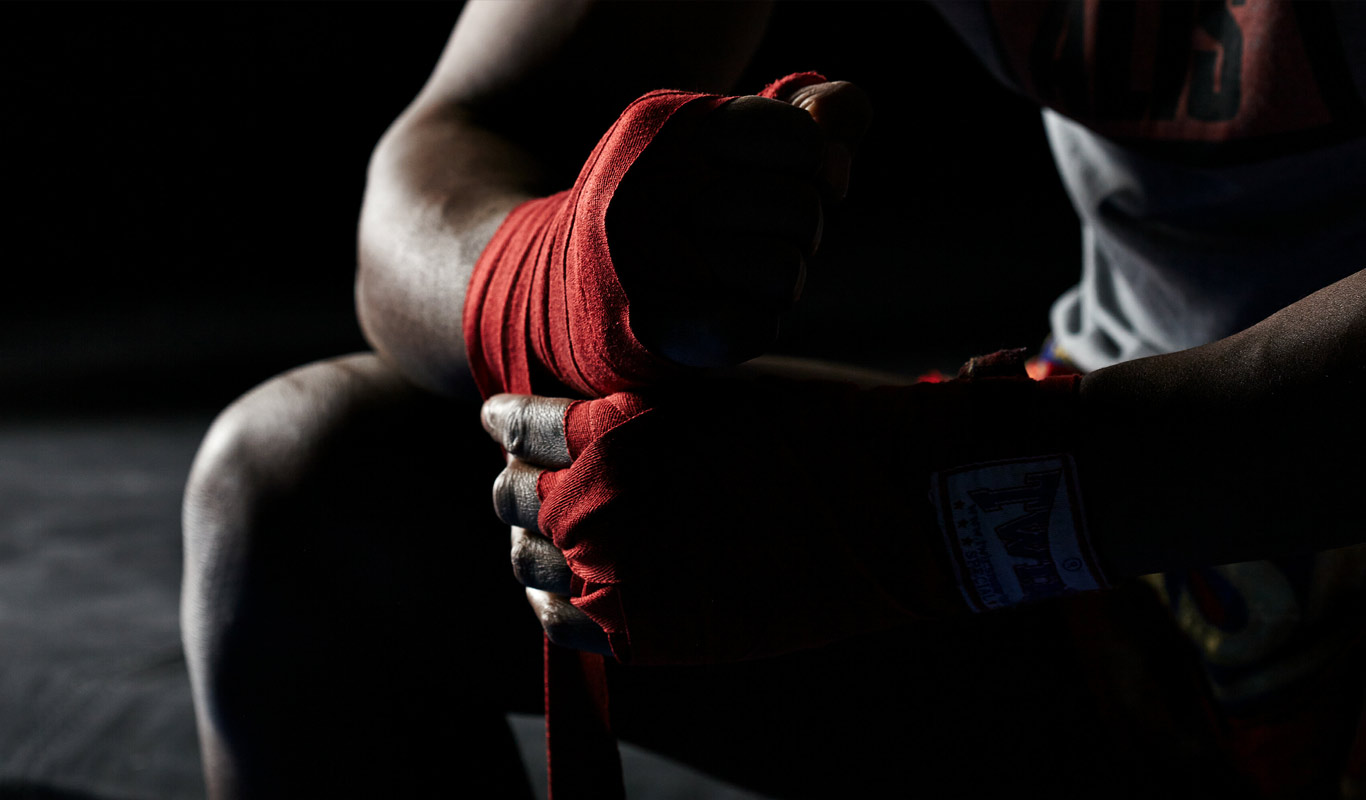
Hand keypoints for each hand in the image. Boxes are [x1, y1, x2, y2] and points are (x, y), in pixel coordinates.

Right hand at [462, 78, 872, 398]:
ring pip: (785, 275)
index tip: (802, 182)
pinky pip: (754, 329)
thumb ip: (798, 119)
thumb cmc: (666, 211)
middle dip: (798, 233)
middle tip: (752, 238)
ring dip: (775, 285)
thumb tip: (843, 118)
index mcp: (668, 124)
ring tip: (730, 276)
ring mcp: (640, 257)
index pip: (801, 139)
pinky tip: (717, 313)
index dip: (820, 168)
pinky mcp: (646, 324)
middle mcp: (646, 183)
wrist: (557, 288)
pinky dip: (750, 326)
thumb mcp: (719, 145)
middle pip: (802, 211)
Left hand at [477, 374, 1072, 664]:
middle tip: (534, 474)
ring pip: (528, 560)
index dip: (511, 422)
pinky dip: (555, 598)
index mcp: (610, 430)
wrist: (899, 513)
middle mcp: (598, 506)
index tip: (507, 421)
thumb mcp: (713, 389)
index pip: (518, 426)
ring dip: (532, 538)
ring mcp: (620, 577)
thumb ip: (637, 406)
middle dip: (521, 480)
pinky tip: (566, 583)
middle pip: (512, 496)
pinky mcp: (651, 635)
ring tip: (548, 529)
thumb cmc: (817, 431)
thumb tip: (584, 418)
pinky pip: (564, 622)